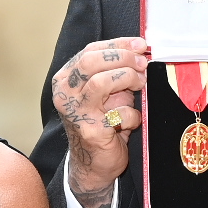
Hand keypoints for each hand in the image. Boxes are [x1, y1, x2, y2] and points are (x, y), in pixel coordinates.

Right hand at [51, 37, 149, 207]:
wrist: (93, 163)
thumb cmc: (102, 123)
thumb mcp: (104, 93)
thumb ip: (114, 72)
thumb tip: (140, 53)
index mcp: (66, 79)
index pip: (90, 51)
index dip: (119, 44)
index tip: (141, 45)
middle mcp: (65, 93)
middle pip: (92, 61)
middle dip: (123, 58)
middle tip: (143, 63)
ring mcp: (76, 112)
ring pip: (102, 82)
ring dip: (128, 79)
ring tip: (140, 85)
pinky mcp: (92, 131)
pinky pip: (119, 114)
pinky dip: (133, 114)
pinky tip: (133, 120)